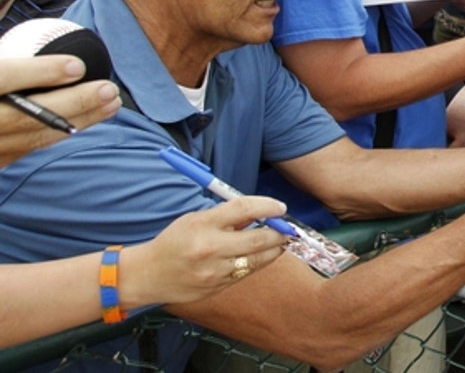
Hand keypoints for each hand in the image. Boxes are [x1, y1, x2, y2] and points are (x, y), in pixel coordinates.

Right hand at [0, 56, 119, 166]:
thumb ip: (4, 50)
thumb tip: (31, 24)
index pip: (3, 78)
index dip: (40, 72)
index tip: (78, 66)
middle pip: (25, 116)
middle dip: (73, 103)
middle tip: (109, 90)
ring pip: (32, 139)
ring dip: (76, 122)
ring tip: (109, 105)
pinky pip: (25, 151)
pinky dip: (57, 135)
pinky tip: (80, 123)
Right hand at [122, 197, 290, 305]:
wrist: (148, 275)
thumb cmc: (174, 242)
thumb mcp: (196, 220)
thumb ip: (227, 216)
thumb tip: (261, 212)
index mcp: (203, 224)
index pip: (243, 209)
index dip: (267, 206)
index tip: (280, 207)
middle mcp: (210, 248)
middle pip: (258, 238)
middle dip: (279, 233)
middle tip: (288, 229)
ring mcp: (214, 271)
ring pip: (257, 260)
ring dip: (274, 249)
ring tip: (280, 242)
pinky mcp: (217, 287)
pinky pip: (246, 274)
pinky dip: (257, 263)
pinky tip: (259, 256)